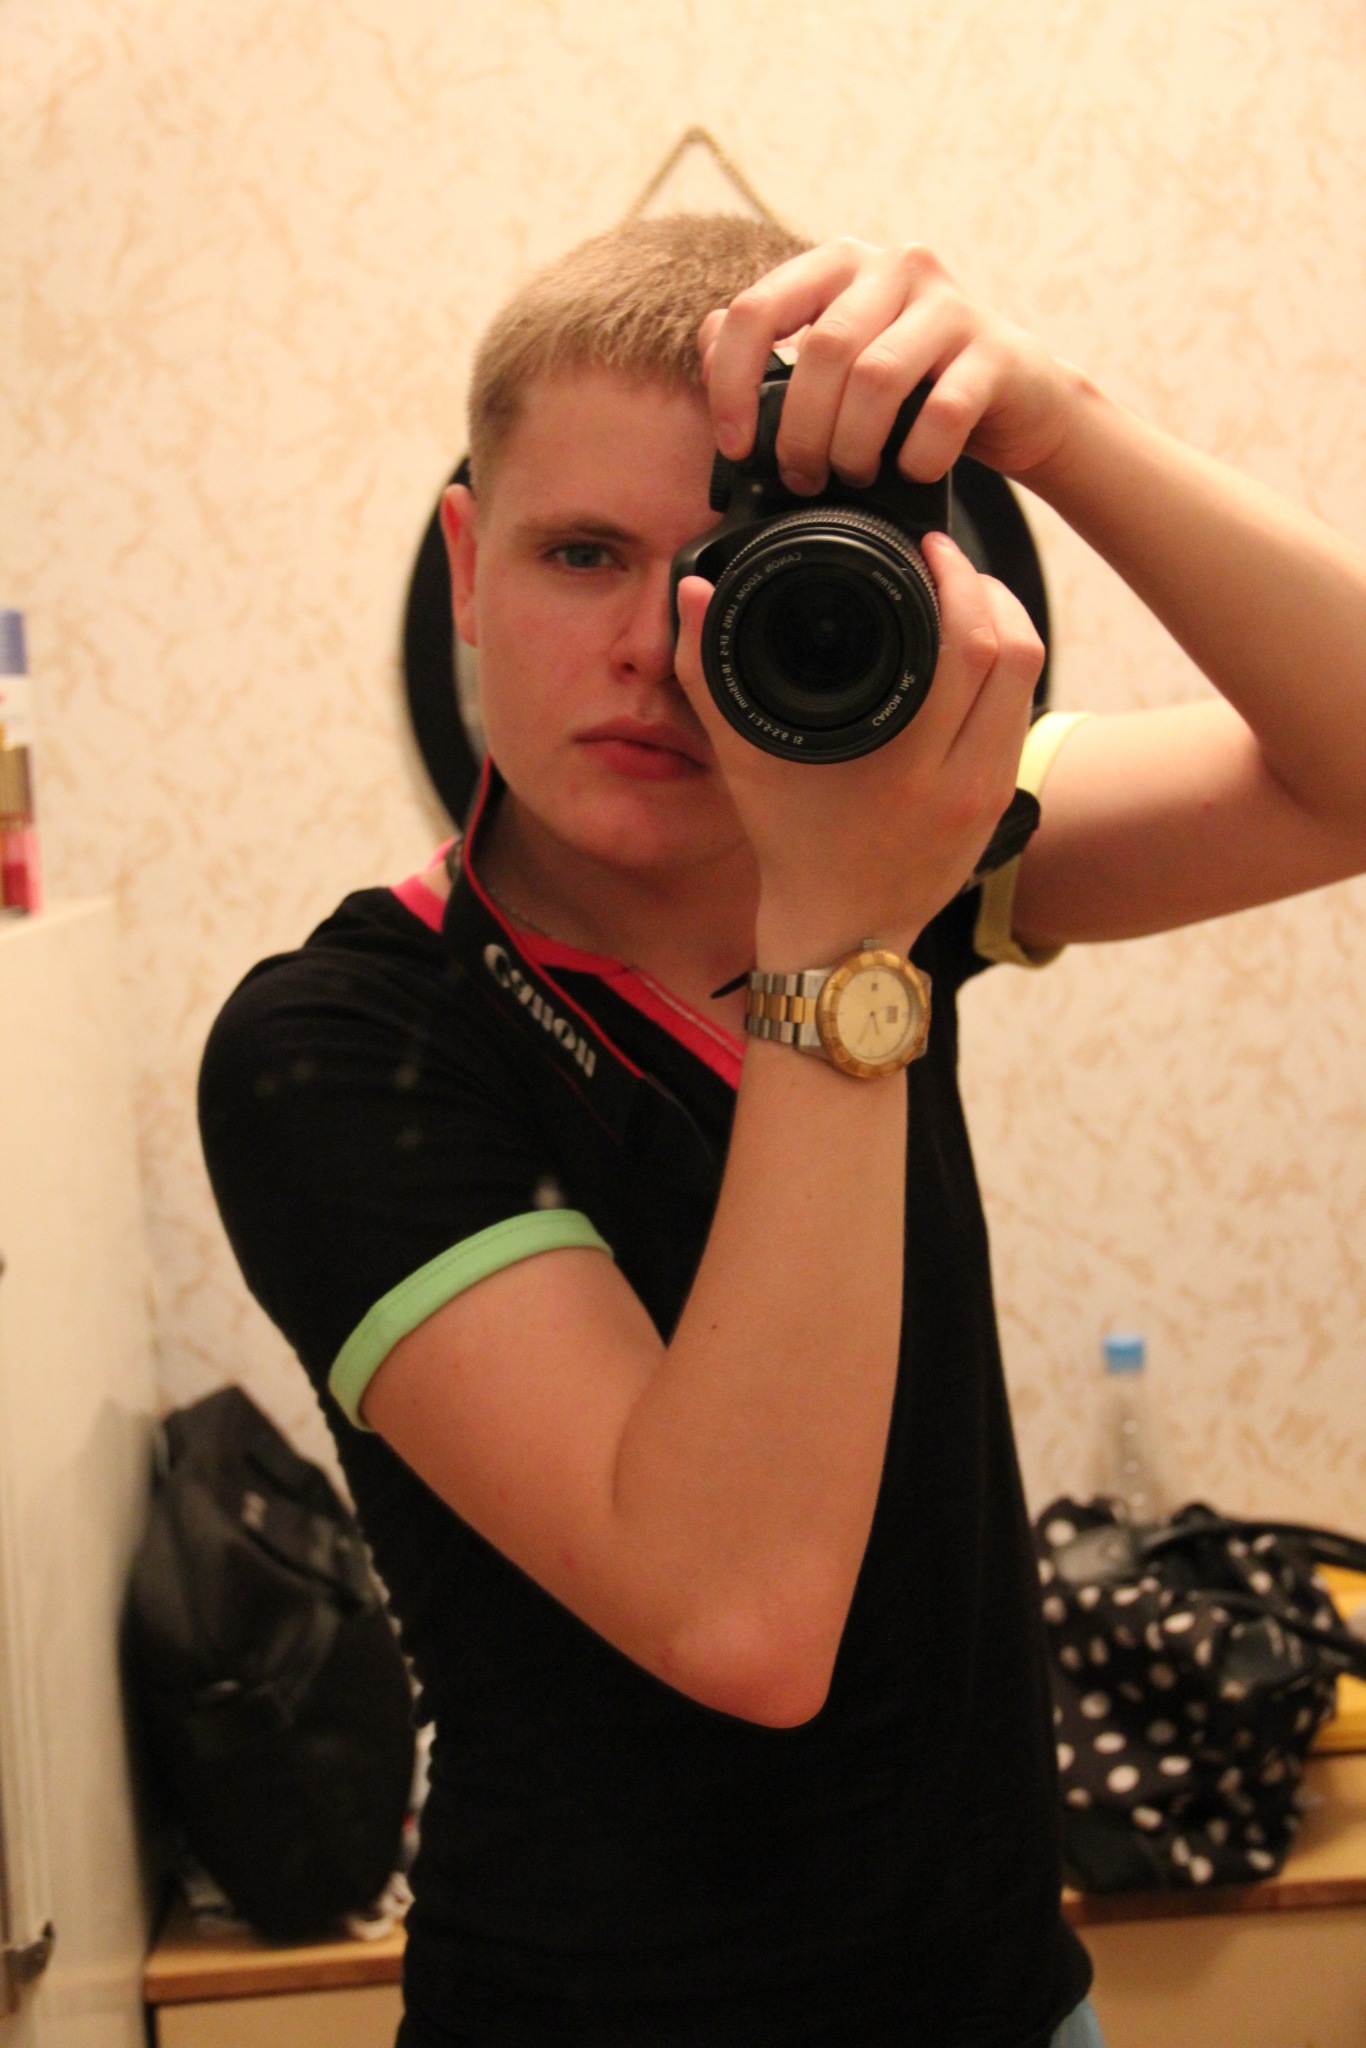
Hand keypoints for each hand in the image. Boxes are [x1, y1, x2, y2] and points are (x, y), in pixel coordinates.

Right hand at [673, 531, 1043, 961]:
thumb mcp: (743, 761)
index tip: (928, 547)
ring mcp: (989, 793)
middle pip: (1016, 651)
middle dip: (988, 588)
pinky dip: (1003, 670)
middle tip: (949, 563)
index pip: (969, 644)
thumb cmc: (789, 847)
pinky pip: (1019, 712)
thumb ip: (708, 673)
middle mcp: (963, 781)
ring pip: (1029, 679)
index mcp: (908, 767)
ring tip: (962, 597)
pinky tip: (968, 654)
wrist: (839, 935)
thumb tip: (690, 591)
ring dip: (1004, 624)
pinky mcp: (1000, 801)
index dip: (957, 578)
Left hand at [698, 240, 1075, 493]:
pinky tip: (913, 470)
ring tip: (854, 477)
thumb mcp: (834, 364)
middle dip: (802, 432)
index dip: (732, 383)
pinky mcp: (997, 352)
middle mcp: (896, 267)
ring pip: (877, 378)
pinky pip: (943, 412)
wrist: (1019, 401)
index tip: (736, 445)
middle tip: (803, 478)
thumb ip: (770, 347)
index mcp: (840, 263)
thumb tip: (708, 340)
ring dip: (854, 446)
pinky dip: (919, 456)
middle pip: (823, 351)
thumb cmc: (913, 389)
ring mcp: (951, 305)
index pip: (758, 308)